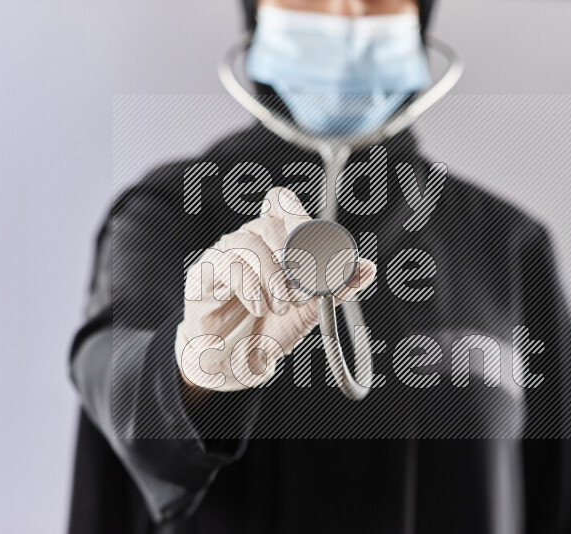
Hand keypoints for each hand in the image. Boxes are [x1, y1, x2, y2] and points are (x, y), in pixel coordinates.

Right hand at [175, 188, 375, 391]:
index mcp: (276, 240)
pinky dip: (249, 287)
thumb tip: (368, 268)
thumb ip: (337, 288)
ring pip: (248, 242)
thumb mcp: (310, 311)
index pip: (283, 204)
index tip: (316, 246)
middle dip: (292, 256)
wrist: (234, 361)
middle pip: (270, 222)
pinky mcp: (203, 273)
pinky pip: (226, 264)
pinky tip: (259, 307)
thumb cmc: (270, 328)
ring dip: (272, 276)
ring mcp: (224, 253)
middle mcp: (250, 240)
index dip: (299, 217)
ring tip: (281, 306)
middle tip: (301, 290)